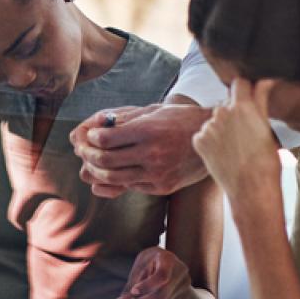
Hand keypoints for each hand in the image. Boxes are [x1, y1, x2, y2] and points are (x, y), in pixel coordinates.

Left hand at [69, 103, 211, 197]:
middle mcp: (152, 154)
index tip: (91, 135)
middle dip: (88, 156)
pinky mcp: (163, 187)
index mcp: (149, 131)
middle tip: (84, 151)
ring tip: (95, 163)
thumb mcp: (154, 111)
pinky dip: (117, 180)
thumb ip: (125, 118)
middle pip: (105, 161)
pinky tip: (114, 171)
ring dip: (98, 171)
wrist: (215, 139)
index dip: (92, 138)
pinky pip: (131, 186)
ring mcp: (158, 173)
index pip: (105, 140)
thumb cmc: (181, 120)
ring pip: (114, 178)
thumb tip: (96, 124)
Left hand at [116, 247, 193, 298]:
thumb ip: (132, 283)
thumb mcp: (140, 266)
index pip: (161, 276)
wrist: (168, 263)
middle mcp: (180, 272)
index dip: (147, 286)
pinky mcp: (182, 296)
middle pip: (161, 294)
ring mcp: (184, 286)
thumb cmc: (150, 262)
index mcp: (168, 259)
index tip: (133, 291)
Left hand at [190, 79, 282, 204]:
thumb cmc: (266, 160)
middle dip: (233, 111)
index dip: (243, 89)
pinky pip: (203, 134)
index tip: (247, 98)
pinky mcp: (198, 140)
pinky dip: (210, 141)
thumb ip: (261, 99)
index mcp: (243, 106)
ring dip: (221, 127)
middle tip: (244, 131)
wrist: (251, 188)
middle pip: (225, 102)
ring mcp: (208, 126)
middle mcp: (222, 112)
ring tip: (234, 146)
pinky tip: (223, 153)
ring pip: (214, 119)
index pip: (238, 83)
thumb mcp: (266, 126)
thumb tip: (267, 79)